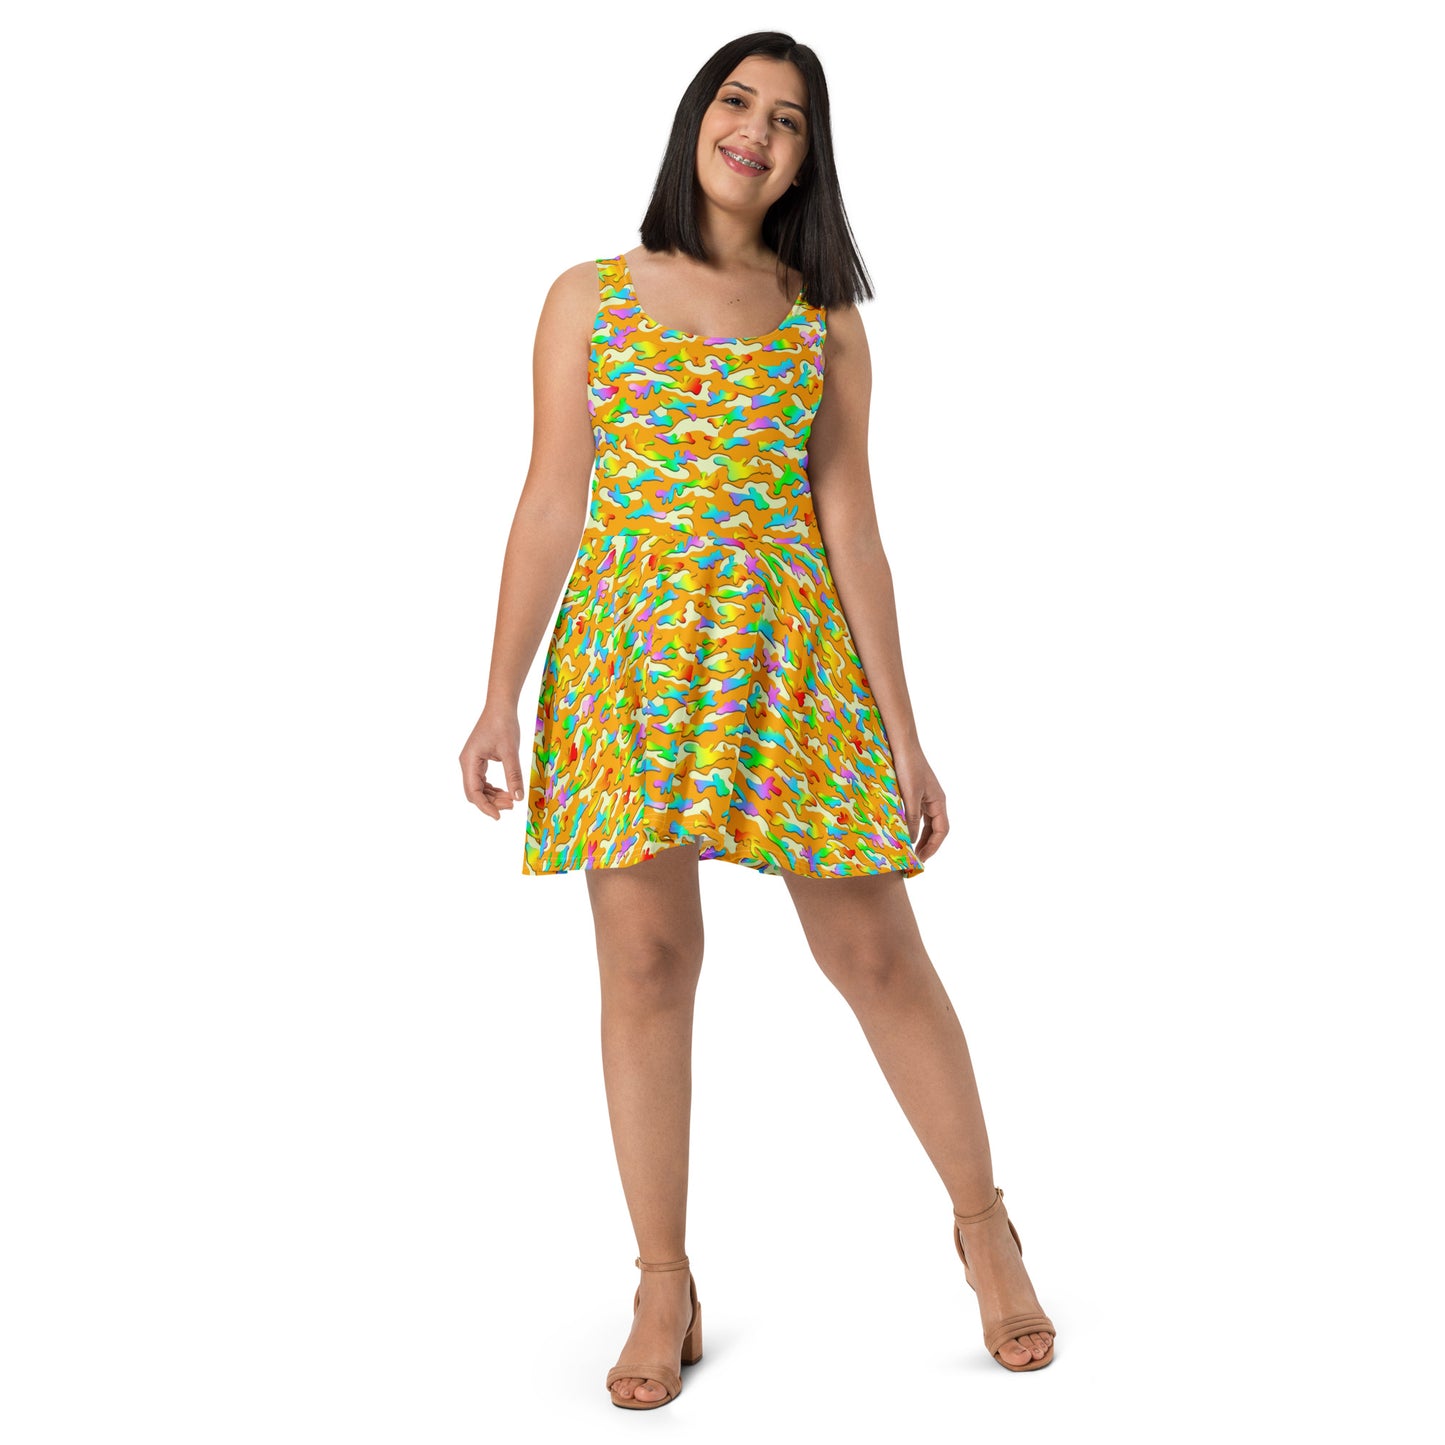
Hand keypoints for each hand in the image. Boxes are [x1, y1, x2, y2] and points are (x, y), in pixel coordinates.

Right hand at [460, 705, 525, 820]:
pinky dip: (493, 788)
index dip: (485, 806)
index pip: (473, 792)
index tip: (499, 816)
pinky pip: (483, 780)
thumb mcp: (510, 752)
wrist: (500, 707)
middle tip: (512, 805)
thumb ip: (513, 775)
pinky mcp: (478, 760)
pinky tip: (506, 791)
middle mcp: (467, 763)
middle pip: (474, 792)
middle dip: (491, 802)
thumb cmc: (503, 725)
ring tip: (511, 800)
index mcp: (469, 761)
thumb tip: (518, 798)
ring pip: (478, 788)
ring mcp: (472, 762)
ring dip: (493, 796)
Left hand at [892, 744, 948, 860]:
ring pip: (924, 822)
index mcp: (938, 801)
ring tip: (907, 849)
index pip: (942, 830)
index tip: (921, 859)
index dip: (933, 846)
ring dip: (918, 836)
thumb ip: (912, 818)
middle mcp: (933, 800)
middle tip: (914, 859)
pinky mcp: (912, 791)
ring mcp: (923, 796)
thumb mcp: (910, 795)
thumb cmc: (908, 767)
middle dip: (926, 845)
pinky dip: (909, 824)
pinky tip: (899, 830)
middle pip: (934, 828)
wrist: (900, 743)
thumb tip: (911, 840)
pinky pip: (914, 813)